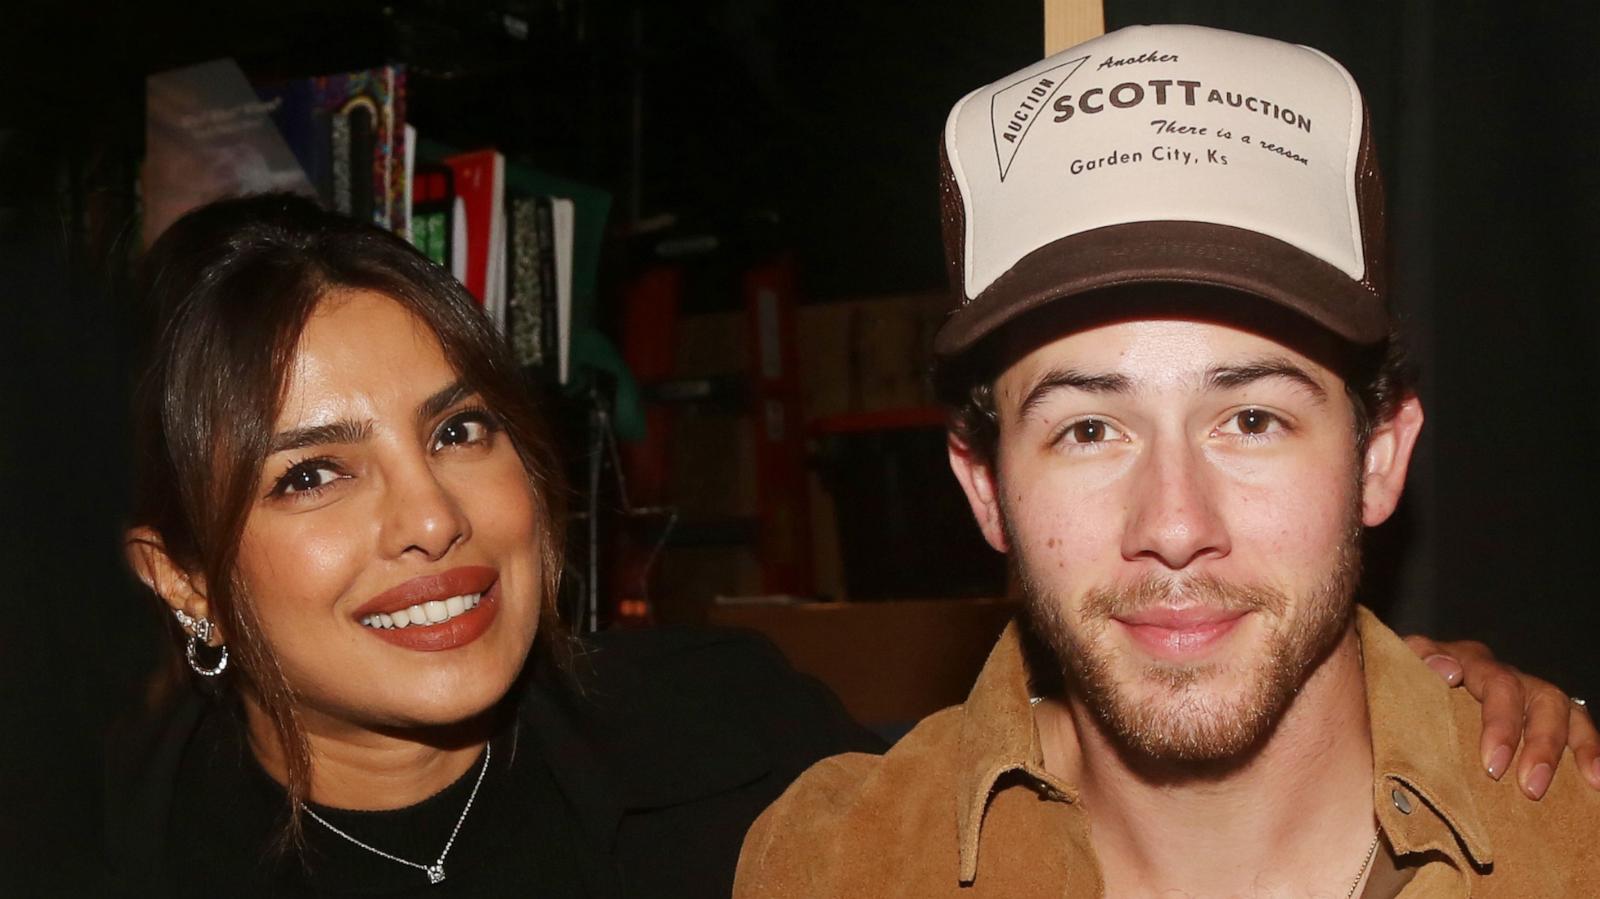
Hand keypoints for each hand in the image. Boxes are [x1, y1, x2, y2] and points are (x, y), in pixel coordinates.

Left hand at [1405, 635, 1599, 798]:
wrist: (1423, 717)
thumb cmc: (1404, 706)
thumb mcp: (1390, 689)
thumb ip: (1401, 674)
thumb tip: (1441, 668)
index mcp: (1446, 660)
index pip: (1448, 654)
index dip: (1448, 662)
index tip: (1449, 676)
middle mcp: (1489, 671)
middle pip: (1505, 684)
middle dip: (1504, 725)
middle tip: (1493, 768)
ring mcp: (1524, 691)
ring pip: (1549, 701)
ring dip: (1547, 744)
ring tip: (1534, 786)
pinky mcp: (1550, 717)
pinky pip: (1578, 726)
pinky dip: (1590, 750)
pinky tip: (1594, 779)